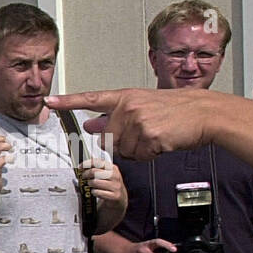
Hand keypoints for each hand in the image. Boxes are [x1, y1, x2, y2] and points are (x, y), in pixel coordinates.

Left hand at [46, 89, 209, 160]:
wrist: (204, 112)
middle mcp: (127, 107)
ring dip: (139, 149)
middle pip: (107, 139)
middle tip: (145, 132)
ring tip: (157, 134)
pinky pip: (139, 155)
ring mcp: (137, 121)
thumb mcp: (142, 105)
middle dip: (122, 143)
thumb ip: (115, 115)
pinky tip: (163, 140)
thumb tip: (89, 125)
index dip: (67, 101)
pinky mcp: (148, 135)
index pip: (90, 99)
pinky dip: (150, 153)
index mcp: (124, 97)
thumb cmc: (175, 109)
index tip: (48, 101)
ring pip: (124, 150)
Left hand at [79, 157, 124, 205]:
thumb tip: (85, 163)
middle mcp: (115, 176)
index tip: (80, 167)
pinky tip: (95, 192)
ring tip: (90, 185)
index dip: (86, 163)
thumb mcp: (106, 174)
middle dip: (85, 174)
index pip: (98, 162)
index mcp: (112, 168)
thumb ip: (97, 168)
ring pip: (95, 182)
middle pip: (94, 171)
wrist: (120, 198)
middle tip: (83, 177)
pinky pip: (98, 192)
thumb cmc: (109, 185)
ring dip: (89, 184)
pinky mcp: (114, 196)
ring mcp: (115, 186)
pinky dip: (94, 192)